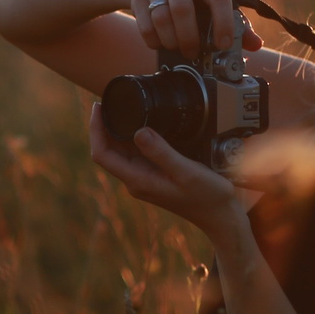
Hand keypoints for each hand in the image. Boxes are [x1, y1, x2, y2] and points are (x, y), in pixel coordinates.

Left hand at [88, 101, 244, 239]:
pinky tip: (138, 121)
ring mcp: (143, 177)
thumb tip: (139, 132)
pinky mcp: (153, 174)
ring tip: (119, 105)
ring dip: (116, 129)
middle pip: (107, 151)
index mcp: (138, 180)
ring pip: (120, 151)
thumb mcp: (186, 171)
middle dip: (103, 126)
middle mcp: (136, 180)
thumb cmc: (206, 196)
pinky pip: (135, 152)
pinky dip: (131, 135)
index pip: (102, 155)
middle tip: (108, 99)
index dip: (95, 130)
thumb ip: (162, 153)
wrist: (219, 214)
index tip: (99, 107)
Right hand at [128, 0, 258, 61]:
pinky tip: (161, 43)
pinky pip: (145, 24)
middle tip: (194, 53)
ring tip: (178, 48)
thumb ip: (235, 21)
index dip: (222, 21)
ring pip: (161, 18)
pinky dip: (154, 40)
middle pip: (182, 10)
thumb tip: (256, 45)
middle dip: (189, 38)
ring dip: (171, 41)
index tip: (222, 44)